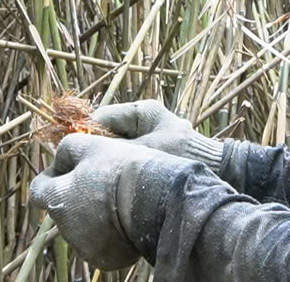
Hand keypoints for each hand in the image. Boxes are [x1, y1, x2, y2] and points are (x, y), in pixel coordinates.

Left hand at [30, 133, 196, 269]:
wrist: (157, 201)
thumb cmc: (122, 169)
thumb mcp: (92, 145)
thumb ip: (67, 149)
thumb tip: (61, 159)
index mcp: (57, 199)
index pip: (38, 190)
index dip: (51, 176)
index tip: (66, 168)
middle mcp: (66, 228)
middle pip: (62, 209)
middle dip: (75, 196)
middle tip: (101, 181)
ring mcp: (85, 247)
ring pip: (81, 228)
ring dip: (91, 215)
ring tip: (118, 200)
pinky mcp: (105, 259)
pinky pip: (100, 244)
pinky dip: (108, 233)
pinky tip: (126, 219)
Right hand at [92, 100, 223, 171]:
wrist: (217, 169)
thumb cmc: (181, 157)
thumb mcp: (143, 152)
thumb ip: (113, 149)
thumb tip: (82, 147)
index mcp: (143, 111)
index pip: (103, 117)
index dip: (85, 134)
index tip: (72, 152)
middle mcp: (145, 118)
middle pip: (108, 131)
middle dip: (95, 147)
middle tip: (83, 165)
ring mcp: (150, 132)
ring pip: (117, 143)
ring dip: (108, 157)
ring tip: (96, 172)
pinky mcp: (154, 148)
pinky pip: (129, 153)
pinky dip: (121, 163)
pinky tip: (113, 178)